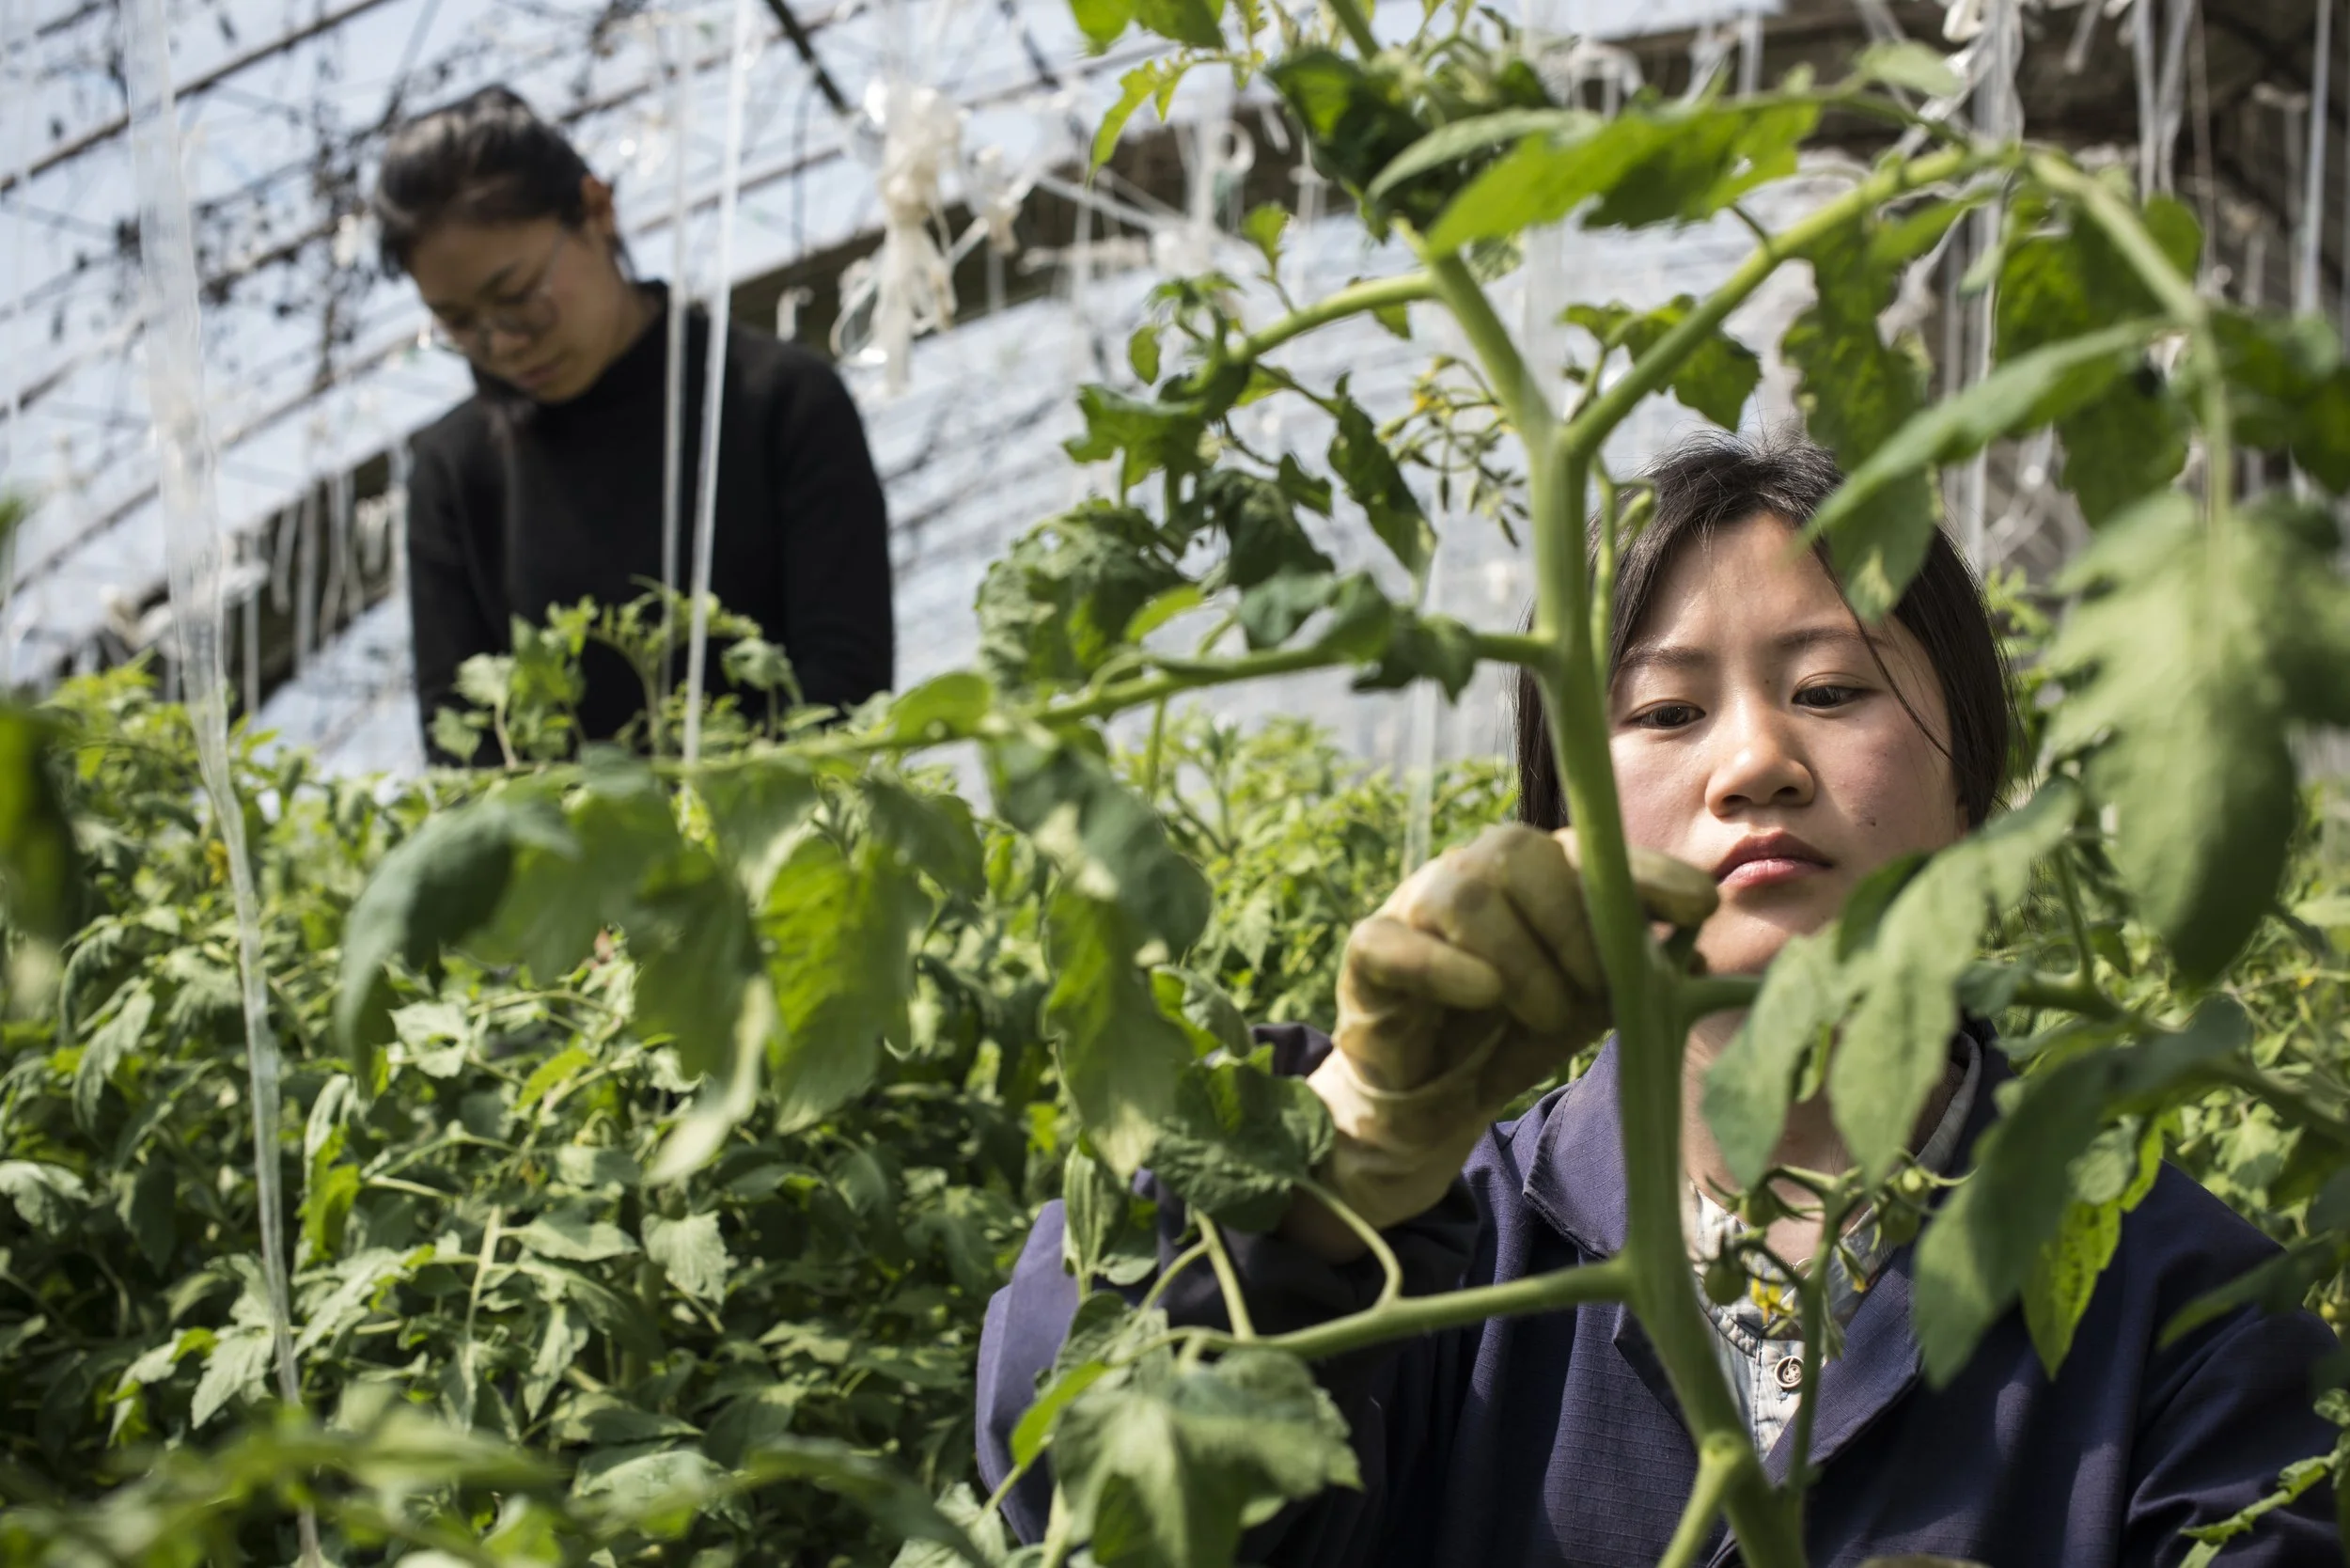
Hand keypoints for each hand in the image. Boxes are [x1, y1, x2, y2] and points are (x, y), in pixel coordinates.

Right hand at [1298, 825, 1716, 1242]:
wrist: (1435, 1096)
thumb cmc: (1517, 1032)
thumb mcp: (1594, 1003)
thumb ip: (1643, 972)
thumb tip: (1709, 956)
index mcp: (1537, 873)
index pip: (1593, 850)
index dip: (1648, 871)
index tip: (1702, 909)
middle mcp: (1475, 873)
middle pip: (1519, 851)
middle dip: (1572, 922)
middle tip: (1596, 989)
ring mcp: (1417, 905)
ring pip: (1464, 894)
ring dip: (1519, 958)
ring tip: (1544, 1016)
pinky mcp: (1369, 953)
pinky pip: (1393, 941)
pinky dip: (1443, 967)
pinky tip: (1483, 994)